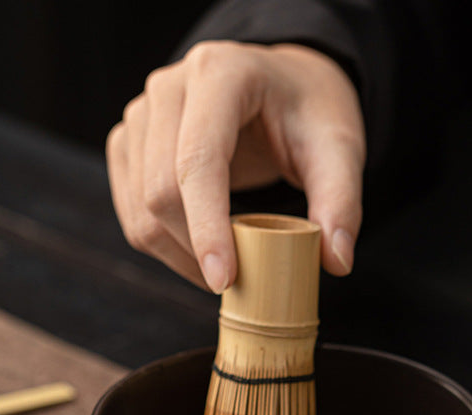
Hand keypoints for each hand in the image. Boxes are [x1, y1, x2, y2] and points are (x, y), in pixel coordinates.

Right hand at [106, 41, 365, 292]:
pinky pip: (131, 213)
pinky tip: (200, 253)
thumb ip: (342, 202)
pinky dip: (163, 246)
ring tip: (225, 271)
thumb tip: (336, 262)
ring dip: (178, 256)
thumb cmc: (308, 113)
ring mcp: (141, 115)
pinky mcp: (129, 144)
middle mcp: (169, 88)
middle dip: (196, 251)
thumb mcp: (339, 148)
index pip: (198, 162)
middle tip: (239, 283)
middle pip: (161, 191)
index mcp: (221, 74)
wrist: (280, 86)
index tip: (224, 281)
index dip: (207, 228)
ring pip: (140, 210)